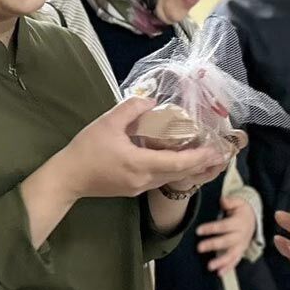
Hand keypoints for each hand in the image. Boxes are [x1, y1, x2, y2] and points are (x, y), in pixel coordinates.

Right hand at [61, 98, 224, 198]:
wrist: (67, 177)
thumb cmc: (86, 150)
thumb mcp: (107, 122)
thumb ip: (131, 108)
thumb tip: (152, 100)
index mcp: (140, 164)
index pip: (178, 163)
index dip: (199, 157)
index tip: (216, 150)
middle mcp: (145, 180)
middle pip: (180, 174)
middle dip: (203, 165)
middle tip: (222, 155)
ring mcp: (140, 187)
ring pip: (172, 179)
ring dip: (192, 170)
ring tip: (209, 160)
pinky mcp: (134, 189)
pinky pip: (162, 180)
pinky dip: (177, 172)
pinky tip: (182, 163)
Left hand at [196, 195, 255, 272]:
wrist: (254, 219)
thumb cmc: (242, 210)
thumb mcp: (239, 202)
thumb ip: (230, 201)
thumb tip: (223, 201)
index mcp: (238, 223)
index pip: (223, 226)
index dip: (211, 228)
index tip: (198, 231)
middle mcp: (241, 236)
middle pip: (226, 241)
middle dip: (213, 245)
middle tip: (199, 248)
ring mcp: (241, 245)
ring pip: (231, 255)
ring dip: (221, 261)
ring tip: (210, 266)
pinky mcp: (240, 252)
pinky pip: (235, 261)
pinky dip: (228, 268)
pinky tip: (219, 273)